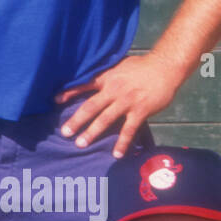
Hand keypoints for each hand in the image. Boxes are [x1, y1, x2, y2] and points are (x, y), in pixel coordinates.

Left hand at [56, 53, 185, 158]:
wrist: (165, 67)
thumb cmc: (141, 66)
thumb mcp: (118, 66)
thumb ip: (106, 75)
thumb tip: (92, 81)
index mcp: (107, 78)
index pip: (84, 85)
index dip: (69, 93)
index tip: (55, 101)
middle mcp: (113, 91)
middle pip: (90, 107)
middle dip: (76, 120)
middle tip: (65, 133)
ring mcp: (126, 102)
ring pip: (105, 120)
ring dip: (92, 133)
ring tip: (80, 144)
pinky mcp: (140, 111)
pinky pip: (128, 130)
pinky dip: (122, 143)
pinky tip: (115, 154)